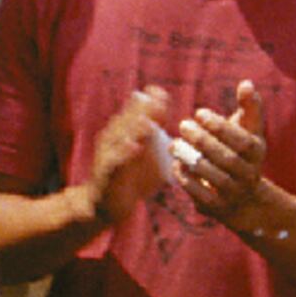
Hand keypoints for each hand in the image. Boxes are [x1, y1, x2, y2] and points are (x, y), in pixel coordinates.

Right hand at [83, 85, 173, 232]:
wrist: (105, 204)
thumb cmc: (133, 177)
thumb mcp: (151, 157)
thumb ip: (163, 142)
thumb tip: (191, 133)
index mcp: (125, 132)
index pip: (136, 112)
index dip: (148, 102)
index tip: (160, 93)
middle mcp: (114, 138)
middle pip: (128, 120)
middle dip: (142, 110)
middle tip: (157, 101)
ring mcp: (107, 154)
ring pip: (120, 138)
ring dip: (133, 129)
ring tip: (146, 122)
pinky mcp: (105, 173)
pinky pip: (114, 162)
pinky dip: (123, 154)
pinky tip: (134, 148)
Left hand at [168, 81, 273, 230]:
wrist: (245, 198)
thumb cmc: (241, 152)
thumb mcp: (248, 129)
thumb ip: (248, 107)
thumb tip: (246, 83)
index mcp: (258, 152)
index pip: (243, 141)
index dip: (221, 127)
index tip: (199, 112)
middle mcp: (249, 174)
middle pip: (227, 159)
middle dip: (203, 141)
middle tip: (183, 125)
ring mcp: (235, 193)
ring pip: (215, 178)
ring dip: (192, 159)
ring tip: (174, 144)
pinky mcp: (218, 207)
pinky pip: (202, 195)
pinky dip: (187, 179)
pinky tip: (176, 164)